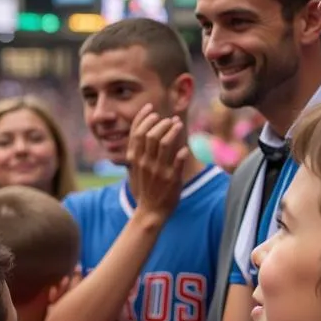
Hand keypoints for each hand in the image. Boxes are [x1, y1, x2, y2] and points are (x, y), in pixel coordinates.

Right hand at [126, 104, 187, 220]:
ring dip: (173, 131)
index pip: (137, 132)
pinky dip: (182, 152)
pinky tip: (185, 148)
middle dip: (161, 122)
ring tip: (178, 125)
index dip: (143, 117)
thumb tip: (144, 130)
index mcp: (135, 159)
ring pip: (165, 143)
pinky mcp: (172, 179)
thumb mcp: (136, 168)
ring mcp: (159, 171)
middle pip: (151, 134)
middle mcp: (145, 163)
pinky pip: (178, 161)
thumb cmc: (145, 187)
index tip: (151, 108)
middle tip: (169, 119)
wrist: (150, 211)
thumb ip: (139, 150)